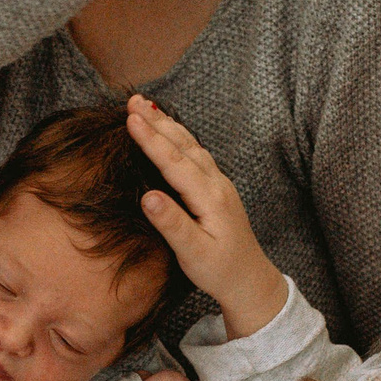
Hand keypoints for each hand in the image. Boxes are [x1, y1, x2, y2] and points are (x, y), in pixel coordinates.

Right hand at [127, 96, 288, 336]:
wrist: (250, 281)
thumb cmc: (220, 271)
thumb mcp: (193, 253)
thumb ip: (172, 223)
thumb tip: (147, 196)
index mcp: (210, 198)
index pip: (175, 162)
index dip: (152, 140)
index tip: (130, 119)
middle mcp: (217, 184)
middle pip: (184, 145)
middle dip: (157, 121)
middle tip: (132, 100)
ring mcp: (219, 184)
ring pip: (191, 146)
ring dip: (168, 125)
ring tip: (145, 107)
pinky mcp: (217, 188)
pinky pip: (196, 154)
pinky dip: (179, 137)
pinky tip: (170, 130)